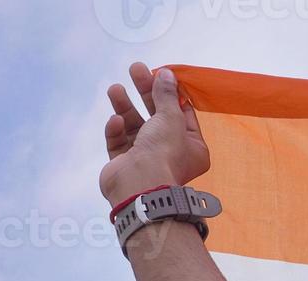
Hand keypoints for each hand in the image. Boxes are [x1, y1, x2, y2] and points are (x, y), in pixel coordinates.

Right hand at [100, 63, 210, 208]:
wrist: (139, 185)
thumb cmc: (164, 153)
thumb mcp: (170, 117)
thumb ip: (166, 95)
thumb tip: (167, 74)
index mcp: (192, 147)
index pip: (183, 114)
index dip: (171, 93)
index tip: (160, 74)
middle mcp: (171, 154)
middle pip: (157, 116)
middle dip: (145, 92)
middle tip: (135, 69)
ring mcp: (146, 160)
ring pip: (135, 127)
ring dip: (125, 107)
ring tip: (115, 89)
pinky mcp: (124, 165)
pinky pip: (120, 143)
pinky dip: (117, 131)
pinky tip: (115, 122)